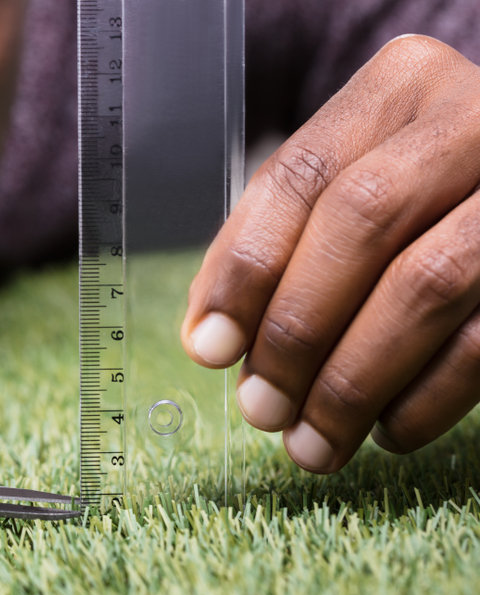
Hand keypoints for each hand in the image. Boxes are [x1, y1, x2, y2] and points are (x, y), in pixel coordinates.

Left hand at [182, 35, 479, 473]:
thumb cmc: (412, 195)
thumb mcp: (345, 185)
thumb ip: (277, 244)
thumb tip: (211, 339)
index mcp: (399, 87)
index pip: (300, 176)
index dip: (244, 269)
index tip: (207, 348)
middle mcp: (471, 118)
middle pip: (362, 221)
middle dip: (297, 330)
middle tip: (261, 409)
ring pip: (428, 285)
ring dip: (353, 382)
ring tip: (311, 443)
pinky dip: (426, 398)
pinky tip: (386, 431)